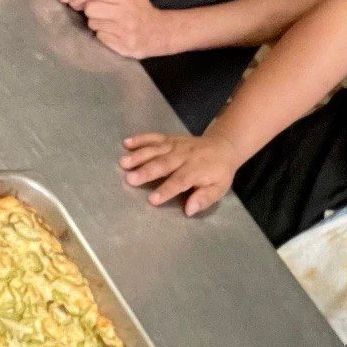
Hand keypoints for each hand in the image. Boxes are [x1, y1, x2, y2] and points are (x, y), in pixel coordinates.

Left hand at [79, 0, 178, 58]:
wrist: (158, 32)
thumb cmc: (140, 6)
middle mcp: (126, 15)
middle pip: (90, 9)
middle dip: (89, 8)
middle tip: (96, 9)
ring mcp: (124, 32)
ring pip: (93, 24)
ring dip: (95, 22)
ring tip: (106, 20)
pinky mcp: (122, 46)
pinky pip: (100, 38)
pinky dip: (102, 34)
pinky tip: (111, 31)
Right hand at [120, 130, 238, 215]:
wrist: (223, 146)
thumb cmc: (218, 173)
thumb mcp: (219, 188)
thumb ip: (205, 198)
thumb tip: (189, 209)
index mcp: (197, 170)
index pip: (180, 181)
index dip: (166, 190)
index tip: (152, 199)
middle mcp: (184, 155)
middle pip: (164, 163)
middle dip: (146, 171)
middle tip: (130, 179)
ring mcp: (176, 145)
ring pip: (156, 150)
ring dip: (139, 155)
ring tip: (123, 163)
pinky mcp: (170, 138)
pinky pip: (155, 137)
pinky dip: (140, 139)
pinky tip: (126, 143)